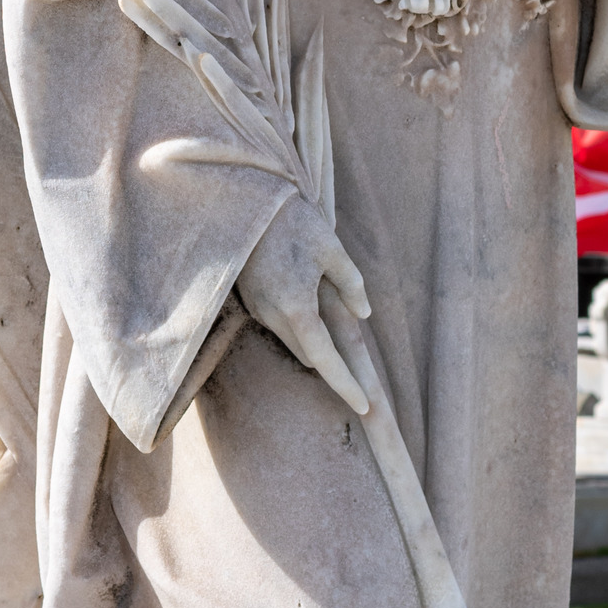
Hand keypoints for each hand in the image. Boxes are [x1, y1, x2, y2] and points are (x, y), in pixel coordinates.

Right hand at [238, 198, 371, 413]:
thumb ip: (351, 284)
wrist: (244, 203)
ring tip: (331, 313)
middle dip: (332, 361)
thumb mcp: (331, 248)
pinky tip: (308, 297)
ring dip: (315, 339)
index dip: (345, 384)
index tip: (362, 405)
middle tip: (357, 355)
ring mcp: (258, 310)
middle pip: (310, 355)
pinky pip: (281, 325)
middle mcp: (273, 315)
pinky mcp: (251, 302)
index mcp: (296, 307)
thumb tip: (363, 314)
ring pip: (294, 340)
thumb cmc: (292, 222)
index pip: (324, 359)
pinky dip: (300, 324)